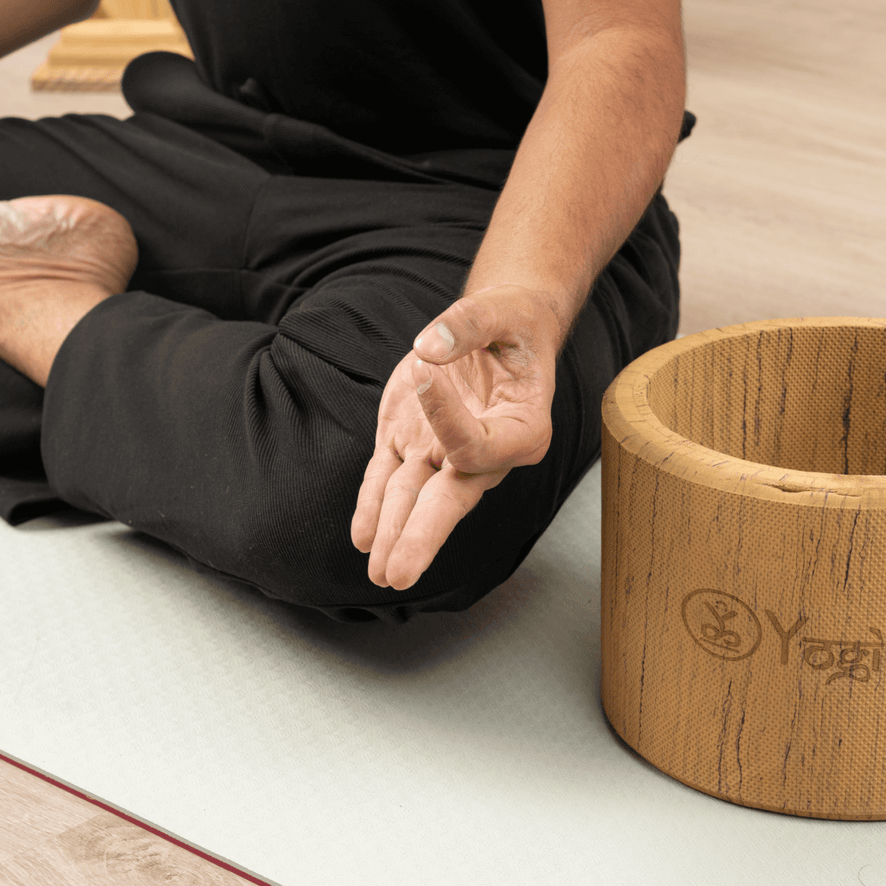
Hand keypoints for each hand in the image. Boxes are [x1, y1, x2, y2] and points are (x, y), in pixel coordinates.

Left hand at [351, 284, 566, 589]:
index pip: (476, 445)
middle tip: (400, 573)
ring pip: (415, 499)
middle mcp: (486, 454)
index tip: (426, 374)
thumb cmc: (513, 325)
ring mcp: (446, 454)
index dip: (448, 419)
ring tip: (378, 574)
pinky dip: (373, 508)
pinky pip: (388, 480)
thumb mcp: (502, 312)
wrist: (502, 331)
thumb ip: (468, 324)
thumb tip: (429, 345)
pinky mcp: (412, 443)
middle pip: (450, 501)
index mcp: (521, 428)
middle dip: (421, 537)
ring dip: (394, 535)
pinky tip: (364, 540)